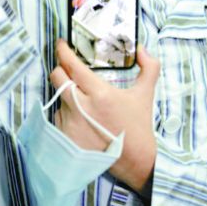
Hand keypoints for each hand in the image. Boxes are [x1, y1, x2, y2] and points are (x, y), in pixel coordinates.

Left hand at [50, 40, 159, 191]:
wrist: (134, 161)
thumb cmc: (138, 126)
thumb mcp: (145, 93)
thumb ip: (149, 67)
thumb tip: (141, 48)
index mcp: (100, 93)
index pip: (72, 66)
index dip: (63, 52)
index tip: (61, 44)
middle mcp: (81, 108)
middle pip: (57, 78)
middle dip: (60, 69)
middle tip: (68, 68)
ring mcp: (71, 125)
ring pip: (58, 98)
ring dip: (66, 94)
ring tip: (83, 101)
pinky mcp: (66, 139)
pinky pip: (58, 117)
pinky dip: (66, 113)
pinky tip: (81, 118)